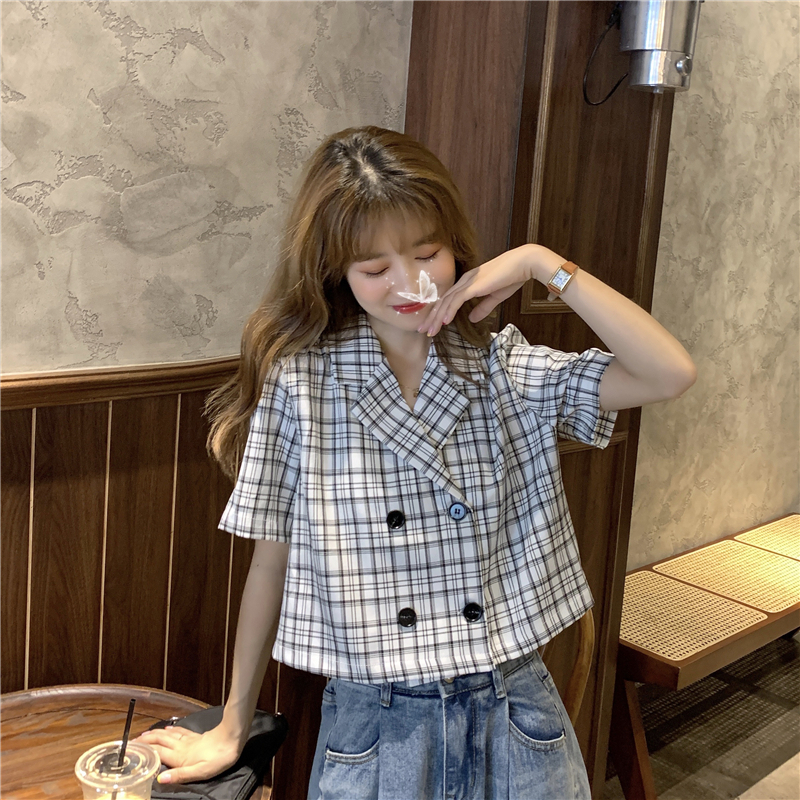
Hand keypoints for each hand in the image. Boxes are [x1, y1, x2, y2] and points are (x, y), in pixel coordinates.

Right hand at [136, 723, 242, 784]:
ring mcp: (189, 740)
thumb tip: (160, 779)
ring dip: (155, 734)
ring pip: (168, 735)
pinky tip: (168, 728)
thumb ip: (180, 775)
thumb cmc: (219, 757)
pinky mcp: (197, 735)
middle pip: (160, 741)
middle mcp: (181, 746)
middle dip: (146, 740)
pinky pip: (180, 731)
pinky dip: (170, 730)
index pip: (157, 752)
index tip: (130, 749)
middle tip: (132, 741)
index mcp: (180, 757)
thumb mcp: (201, 772)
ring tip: (144, 735)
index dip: (144, 750)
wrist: (233, 737)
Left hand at [419, 244, 562, 336]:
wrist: (523, 264)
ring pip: (447, 302)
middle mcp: (465, 281)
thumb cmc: (512, 277)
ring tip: (430, 330)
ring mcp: (468, 282)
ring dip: (438, 317)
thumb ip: (482, 308)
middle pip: (444, 301)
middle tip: (423, 330)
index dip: (439, 313)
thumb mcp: (495, 297)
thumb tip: (471, 319)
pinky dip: (450, 310)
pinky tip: (445, 321)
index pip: (449, 299)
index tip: (432, 325)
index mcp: (469, 283)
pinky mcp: (474, 285)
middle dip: (432, 317)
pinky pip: (458, 299)